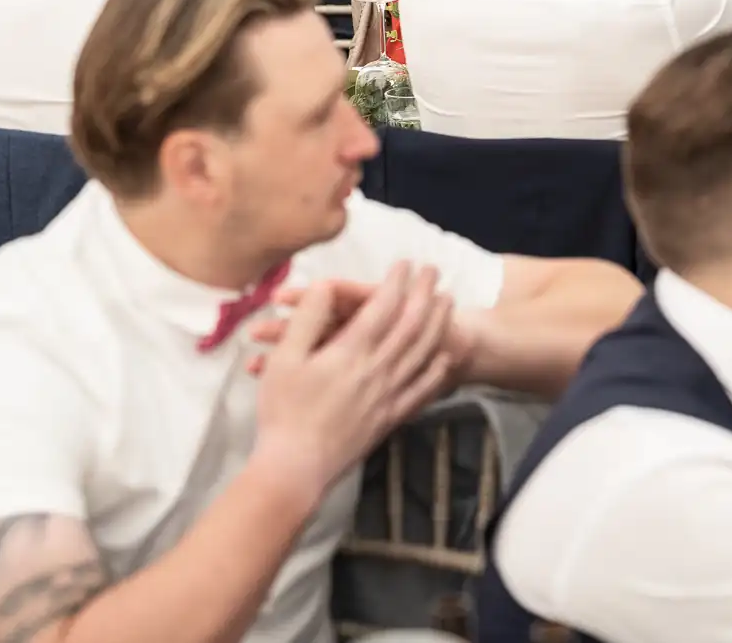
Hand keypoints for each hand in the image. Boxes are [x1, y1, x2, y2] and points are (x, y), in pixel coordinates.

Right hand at [249, 265, 459, 499]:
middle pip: (411, 323)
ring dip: (438, 323)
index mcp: (351, 353)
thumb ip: (307, 319)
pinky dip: (436, 371)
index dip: (396, 282)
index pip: (383, 307)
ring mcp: (388, 395)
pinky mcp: (390, 418)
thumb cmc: (283, 412)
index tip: (405, 263)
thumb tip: (324, 286)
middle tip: (434, 270)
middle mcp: (377, 370)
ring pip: (423, 352)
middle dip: (424, 293)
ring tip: (448, 301)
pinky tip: (444, 360)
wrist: (295, 468)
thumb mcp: (284, 359)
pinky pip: (421, 391)